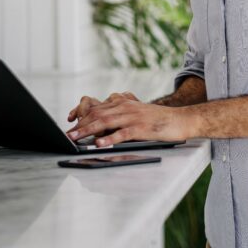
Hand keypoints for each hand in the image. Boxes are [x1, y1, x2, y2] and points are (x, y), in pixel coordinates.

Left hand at [66, 94, 195, 147]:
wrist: (180, 120)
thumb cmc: (158, 119)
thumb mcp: (137, 112)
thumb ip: (121, 113)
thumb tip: (103, 121)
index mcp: (123, 103)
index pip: (97, 108)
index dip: (81, 115)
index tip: (70, 124)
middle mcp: (126, 107)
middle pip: (97, 114)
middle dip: (80, 125)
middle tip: (67, 134)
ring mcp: (133, 117)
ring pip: (105, 122)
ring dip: (88, 130)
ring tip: (76, 138)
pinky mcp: (141, 128)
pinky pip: (122, 134)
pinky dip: (109, 139)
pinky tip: (99, 144)